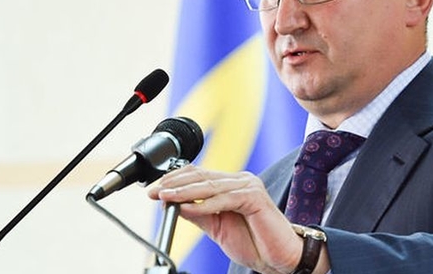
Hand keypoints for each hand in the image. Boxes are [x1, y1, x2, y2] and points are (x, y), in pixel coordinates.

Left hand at [147, 165, 301, 273]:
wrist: (279, 258)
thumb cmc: (253, 242)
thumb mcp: (217, 227)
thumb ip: (199, 213)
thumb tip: (175, 204)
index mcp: (232, 184)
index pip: (199, 175)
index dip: (175, 180)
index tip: (154, 190)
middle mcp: (240, 180)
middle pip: (201, 176)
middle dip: (174, 184)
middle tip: (153, 191)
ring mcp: (249, 186)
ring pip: (210, 185)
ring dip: (184, 191)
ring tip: (165, 196)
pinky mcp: (255, 197)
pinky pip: (225, 199)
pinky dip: (204, 204)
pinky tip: (187, 208)